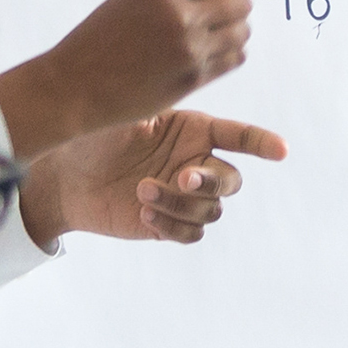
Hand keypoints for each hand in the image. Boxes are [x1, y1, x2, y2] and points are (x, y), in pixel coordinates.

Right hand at [0, 0, 261, 153]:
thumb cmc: (101, 36)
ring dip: (235, 29)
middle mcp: (179, 17)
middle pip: (241, 2)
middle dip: (239, 1)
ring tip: (209, 31)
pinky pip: (233, 59)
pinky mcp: (193, 80)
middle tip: (225, 5)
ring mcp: (189, 50)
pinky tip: (208, 51)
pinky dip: (229, 53)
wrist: (75, 85)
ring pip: (242, 33)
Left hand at [21, 112, 285, 244]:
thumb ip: (153, 117)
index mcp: (192, 130)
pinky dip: (173, 226)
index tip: (281, 151)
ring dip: (181, 204)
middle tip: (182, 178)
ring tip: (142, 191)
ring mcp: (184, 196)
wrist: (66, 177)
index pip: (238, 137)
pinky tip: (144, 214)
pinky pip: (191, 233)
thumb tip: (172, 115)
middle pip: (231, 180)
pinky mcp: (169, 223)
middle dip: (211, 181)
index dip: (262, 143)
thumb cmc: (93, 137)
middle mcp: (195, 162)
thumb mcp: (122, 117)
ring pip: (210, 209)